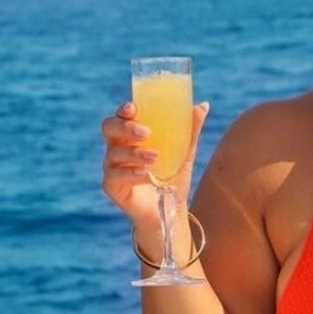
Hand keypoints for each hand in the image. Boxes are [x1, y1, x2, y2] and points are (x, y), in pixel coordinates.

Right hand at [101, 100, 208, 231]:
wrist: (169, 208)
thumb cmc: (172, 175)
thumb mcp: (184, 152)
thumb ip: (190, 130)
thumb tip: (203, 105)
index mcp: (130, 135)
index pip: (120, 116)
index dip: (123, 110)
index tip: (133, 107)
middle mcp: (117, 147)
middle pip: (109, 128)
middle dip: (125, 127)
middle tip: (147, 132)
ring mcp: (112, 167)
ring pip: (113, 153)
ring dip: (134, 152)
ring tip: (155, 156)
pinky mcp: (112, 186)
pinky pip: (114, 176)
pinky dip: (130, 172)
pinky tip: (143, 172)